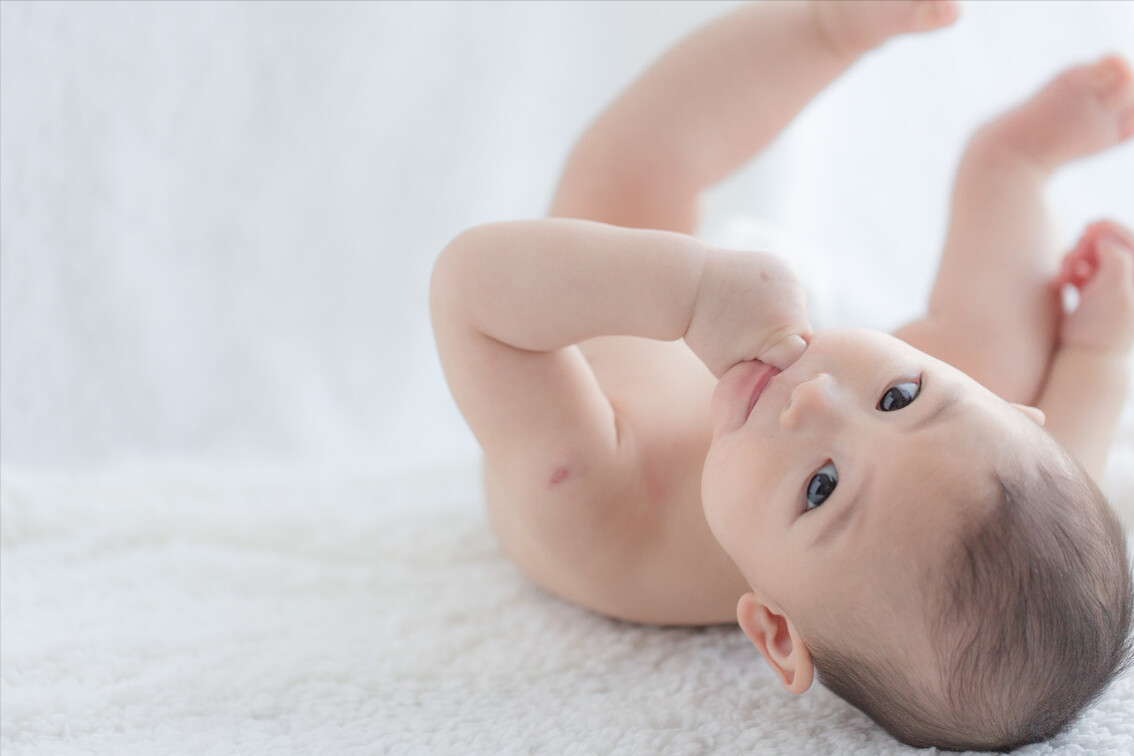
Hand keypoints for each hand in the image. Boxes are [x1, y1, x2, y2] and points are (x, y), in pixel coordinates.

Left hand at [684, 248, 810, 376]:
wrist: (688, 284)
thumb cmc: (704, 332)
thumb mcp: (728, 369)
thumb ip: (757, 379)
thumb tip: (780, 385)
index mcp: (781, 331)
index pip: (797, 362)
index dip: (780, 367)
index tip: (757, 364)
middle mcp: (793, 304)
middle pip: (801, 337)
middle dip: (782, 345)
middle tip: (751, 342)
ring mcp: (791, 282)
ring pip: (797, 315)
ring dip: (780, 322)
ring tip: (748, 319)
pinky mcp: (784, 267)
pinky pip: (789, 295)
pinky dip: (776, 302)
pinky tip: (750, 301)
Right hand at [1053, 220, 1133, 353]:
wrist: (1087, 360)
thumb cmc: (1102, 326)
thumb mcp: (1115, 287)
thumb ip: (1116, 256)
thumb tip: (1104, 239)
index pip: (1130, 238)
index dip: (1110, 229)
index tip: (1088, 229)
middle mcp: (1129, 280)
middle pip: (1109, 244)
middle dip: (1087, 246)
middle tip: (1073, 258)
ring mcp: (1110, 286)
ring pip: (1091, 256)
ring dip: (1073, 260)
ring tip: (1063, 276)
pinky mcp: (1092, 295)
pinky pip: (1080, 270)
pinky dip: (1069, 271)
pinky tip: (1062, 282)